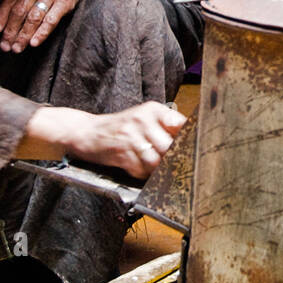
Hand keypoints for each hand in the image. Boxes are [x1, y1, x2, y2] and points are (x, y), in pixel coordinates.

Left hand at [0, 0, 124, 52]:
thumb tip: (6, 13)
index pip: (9, 1)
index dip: (1, 16)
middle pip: (19, 12)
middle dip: (10, 30)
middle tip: (5, 46)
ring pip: (33, 17)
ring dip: (23, 35)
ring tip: (17, 48)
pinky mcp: (65, 2)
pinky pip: (51, 19)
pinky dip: (42, 32)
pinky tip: (35, 43)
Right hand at [19, 102, 186, 179]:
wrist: (86, 132)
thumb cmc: (120, 127)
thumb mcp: (143, 119)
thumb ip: (166, 128)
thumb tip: (192, 144)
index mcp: (154, 110)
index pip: (182, 125)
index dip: (191, 141)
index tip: (196, 152)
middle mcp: (144, 120)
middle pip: (171, 147)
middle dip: (174, 160)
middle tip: (176, 166)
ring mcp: (132, 136)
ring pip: (157, 161)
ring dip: (156, 169)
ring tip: (151, 166)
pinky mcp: (121, 152)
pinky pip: (140, 169)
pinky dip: (141, 173)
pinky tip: (136, 167)